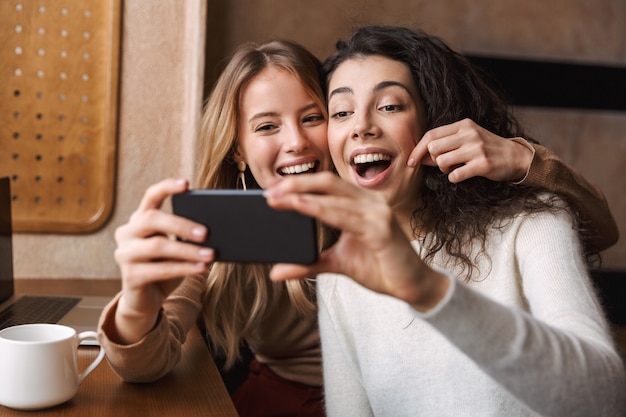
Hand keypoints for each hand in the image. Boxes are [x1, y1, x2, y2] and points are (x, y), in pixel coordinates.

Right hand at [112, 178, 213, 342]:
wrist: (146, 300)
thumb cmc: (165, 267)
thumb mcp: (176, 249)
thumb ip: (186, 237)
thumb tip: (216, 232)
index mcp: (140, 219)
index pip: (151, 196)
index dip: (167, 187)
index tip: (186, 184)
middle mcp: (127, 233)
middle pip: (152, 219)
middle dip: (181, 225)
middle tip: (206, 233)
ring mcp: (124, 254)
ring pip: (158, 246)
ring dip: (188, 250)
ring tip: (211, 254)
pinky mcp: (129, 276)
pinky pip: (159, 270)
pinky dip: (183, 268)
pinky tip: (200, 268)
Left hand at [264, 173, 447, 311]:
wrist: (413, 286)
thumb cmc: (380, 268)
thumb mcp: (337, 263)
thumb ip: (308, 263)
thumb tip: (276, 272)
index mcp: (361, 203)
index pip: (326, 185)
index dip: (299, 183)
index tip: (272, 189)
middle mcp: (370, 202)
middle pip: (328, 182)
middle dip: (296, 183)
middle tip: (269, 191)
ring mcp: (377, 213)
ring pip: (334, 197)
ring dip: (302, 196)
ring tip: (277, 198)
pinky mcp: (381, 229)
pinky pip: (345, 217)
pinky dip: (320, 210)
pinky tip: (301, 208)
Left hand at [407, 119, 532, 182]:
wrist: (516, 157)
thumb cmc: (486, 149)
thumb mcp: (467, 140)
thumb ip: (445, 146)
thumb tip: (419, 157)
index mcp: (463, 125)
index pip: (431, 135)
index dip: (417, 150)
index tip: (410, 162)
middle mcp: (469, 134)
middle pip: (433, 148)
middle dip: (434, 160)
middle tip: (446, 164)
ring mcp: (476, 149)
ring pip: (442, 162)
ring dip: (444, 169)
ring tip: (456, 168)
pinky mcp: (483, 164)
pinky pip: (455, 175)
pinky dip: (454, 178)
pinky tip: (462, 175)